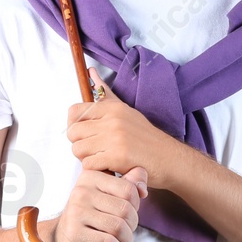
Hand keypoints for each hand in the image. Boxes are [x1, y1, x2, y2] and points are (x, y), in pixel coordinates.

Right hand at [52, 166, 147, 241]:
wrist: (63, 235)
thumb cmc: (92, 212)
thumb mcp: (108, 192)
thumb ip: (129, 182)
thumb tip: (143, 189)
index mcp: (91, 176)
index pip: (129, 189)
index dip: (136, 204)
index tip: (129, 212)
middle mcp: (81, 191)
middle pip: (125, 209)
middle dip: (132, 224)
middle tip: (127, 229)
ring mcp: (76, 212)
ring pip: (118, 227)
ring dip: (126, 238)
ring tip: (122, 239)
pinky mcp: (74, 232)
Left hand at [66, 68, 178, 189]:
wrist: (168, 158)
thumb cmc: (146, 137)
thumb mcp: (126, 110)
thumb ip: (105, 93)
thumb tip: (91, 73)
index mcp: (113, 108)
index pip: (75, 111)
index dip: (74, 125)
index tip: (83, 133)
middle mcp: (113, 120)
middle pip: (73, 132)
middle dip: (79, 143)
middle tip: (93, 148)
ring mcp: (115, 138)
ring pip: (78, 149)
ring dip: (86, 157)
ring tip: (101, 157)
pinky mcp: (118, 157)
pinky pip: (88, 164)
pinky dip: (95, 168)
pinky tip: (107, 166)